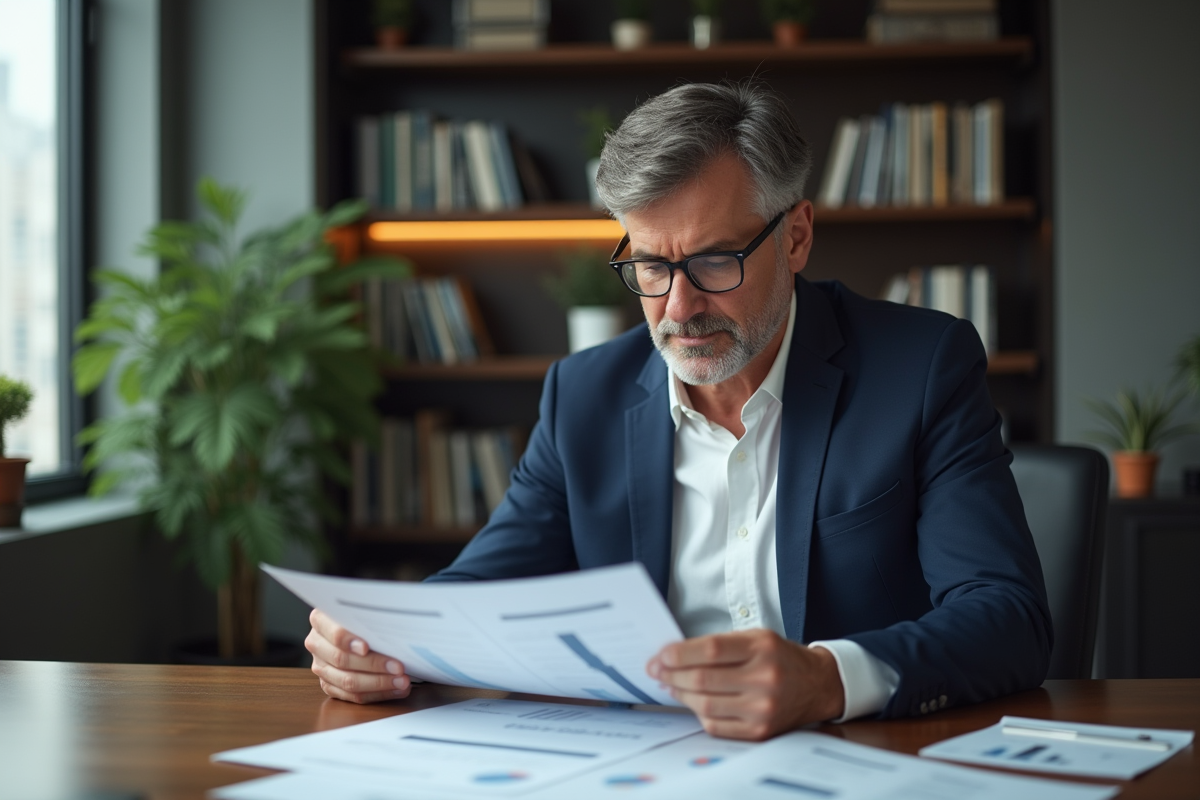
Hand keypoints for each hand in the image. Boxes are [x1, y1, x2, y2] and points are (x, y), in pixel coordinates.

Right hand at [305, 608, 410, 703]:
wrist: (354, 626)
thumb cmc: (363, 616)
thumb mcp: (364, 609)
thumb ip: (370, 617)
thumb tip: (394, 625)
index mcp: (320, 621)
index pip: (332, 633)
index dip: (348, 641)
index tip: (366, 647)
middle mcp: (317, 644)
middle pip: (341, 660)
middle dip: (373, 665)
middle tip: (398, 667)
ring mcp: (321, 667)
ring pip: (347, 682)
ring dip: (379, 683)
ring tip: (402, 682)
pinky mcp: (329, 685)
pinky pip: (352, 696)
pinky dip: (377, 694)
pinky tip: (395, 690)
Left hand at [647, 629, 844, 739]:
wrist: (817, 685)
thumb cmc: (780, 657)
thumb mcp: (756, 637)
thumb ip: (718, 644)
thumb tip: (675, 655)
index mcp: (762, 648)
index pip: (710, 650)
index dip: (679, 654)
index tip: (661, 655)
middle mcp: (764, 679)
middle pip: (703, 679)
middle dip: (672, 675)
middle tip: (656, 670)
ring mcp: (763, 708)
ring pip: (705, 704)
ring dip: (680, 694)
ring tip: (670, 685)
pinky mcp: (760, 731)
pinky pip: (716, 725)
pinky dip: (698, 713)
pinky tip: (692, 701)